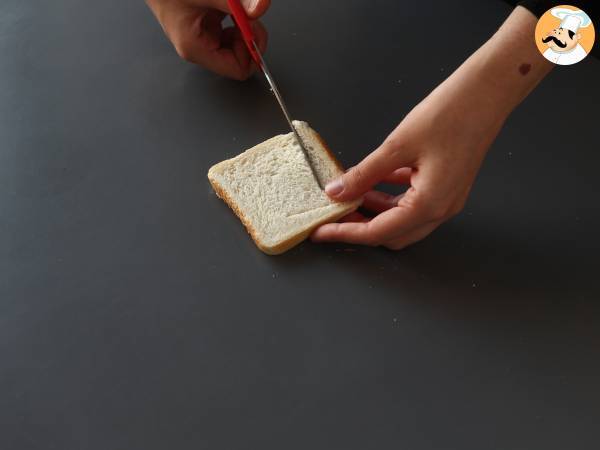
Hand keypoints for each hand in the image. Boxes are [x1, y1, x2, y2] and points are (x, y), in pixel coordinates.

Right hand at [146, 0, 269, 79]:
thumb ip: (237, 3)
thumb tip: (260, 8)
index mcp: (195, 48)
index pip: (238, 69)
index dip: (252, 50)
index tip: (255, 28)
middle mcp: (198, 47)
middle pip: (239, 58)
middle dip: (248, 36)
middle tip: (247, 14)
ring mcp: (202, 37)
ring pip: (236, 43)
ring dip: (243, 26)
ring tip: (234, 7)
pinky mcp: (205, 25)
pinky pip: (230, 30)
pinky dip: (236, 18)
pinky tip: (228, 6)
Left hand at [312, 6, 552, 249]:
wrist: (487, 92)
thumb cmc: (451, 114)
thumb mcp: (397, 145)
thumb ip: (364, 174)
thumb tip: (337, 191)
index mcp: (430, 204)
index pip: (378, 232)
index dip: (346, 233)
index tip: (322, 232)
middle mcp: (441, 208)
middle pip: (392, 234)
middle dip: (360, 227)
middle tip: (334, 216)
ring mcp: (446, 199)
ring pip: (401, 219)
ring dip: (374, 212)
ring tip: (348, 198)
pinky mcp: (445, 186)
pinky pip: (412, 202)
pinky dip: (390, 198)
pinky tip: (373, 183)